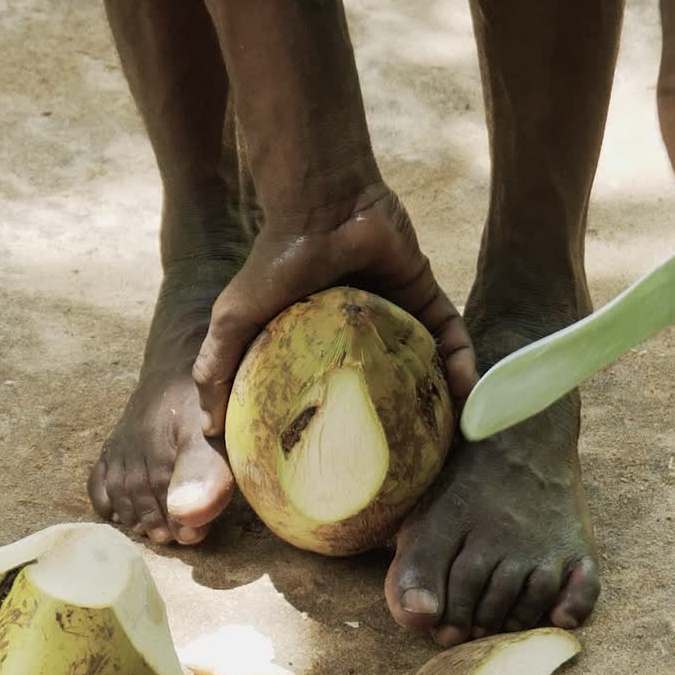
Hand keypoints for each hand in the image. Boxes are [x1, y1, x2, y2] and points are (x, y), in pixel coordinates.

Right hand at [192, 185, 478, 436]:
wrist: (322, 205)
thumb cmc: (275, 262)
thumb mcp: (234, 319)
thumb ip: (217, 366)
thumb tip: (207, 428)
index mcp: (321, 346)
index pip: (338, 397)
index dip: (347, 431)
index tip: (355, 469)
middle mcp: (362, 337)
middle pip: (388, 388)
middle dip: (403, 423)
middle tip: (414, 463)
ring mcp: (397, 315)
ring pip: (426, 367)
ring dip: (441, 400)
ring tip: (451, 437)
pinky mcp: (426, 295)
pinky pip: (452, 335)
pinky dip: (461, 362)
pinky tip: (466, 390)